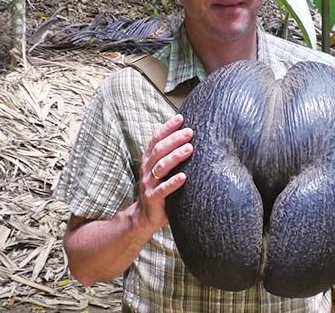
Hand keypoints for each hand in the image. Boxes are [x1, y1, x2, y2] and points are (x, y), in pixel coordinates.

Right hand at [137, 114, 192, 230]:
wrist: (144, 217)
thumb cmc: (159, 190)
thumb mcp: (161, 171)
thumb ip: (170, 157)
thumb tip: (191, 139)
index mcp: (149, 161)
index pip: (156, 140)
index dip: (167, 128)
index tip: (180, 118)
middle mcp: (147, 170)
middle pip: (159, 151)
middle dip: (174, 139)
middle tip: (190, 132)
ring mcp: (149, 184)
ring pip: (161, 167)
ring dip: (175, 157)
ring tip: (189, 149)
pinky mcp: (153, 199)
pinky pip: (163, 190)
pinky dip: (173, 183)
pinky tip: (184, 177)